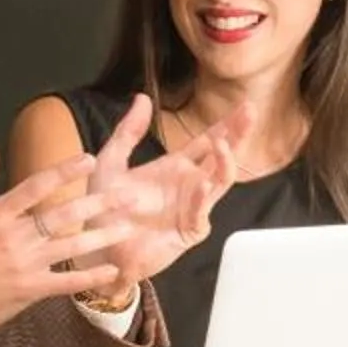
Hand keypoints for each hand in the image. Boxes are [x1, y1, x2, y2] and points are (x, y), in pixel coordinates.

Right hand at [0, 146, 129, 340]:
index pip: (36, 186)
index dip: (65, 171)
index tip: (89, 160)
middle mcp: (13, 237)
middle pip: (62, 214)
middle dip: (97, 202)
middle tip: (127, 194)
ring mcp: (23, 264)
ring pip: (69, 245)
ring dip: (101, 236)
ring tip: (127, 227)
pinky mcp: (28, 290)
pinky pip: (66, 282)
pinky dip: (90, 277)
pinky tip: (112, 270)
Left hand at [74, 94, 241, 294]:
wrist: (97, 249)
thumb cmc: (103, 209)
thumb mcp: (111, 162)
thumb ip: (128, 132)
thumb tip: (142, 97)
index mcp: (175, 167)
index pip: (207, 141)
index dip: (226, 124)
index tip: (244, 105)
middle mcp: (190, 185)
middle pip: (222, 157)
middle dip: (238, 135)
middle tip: (250, 113)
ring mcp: (192, 207)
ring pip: (220, 182)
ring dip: (225, 163)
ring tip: (223, 144)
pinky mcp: (188, 231)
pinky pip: (200, 213)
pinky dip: (202, 199)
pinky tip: (204, 184)